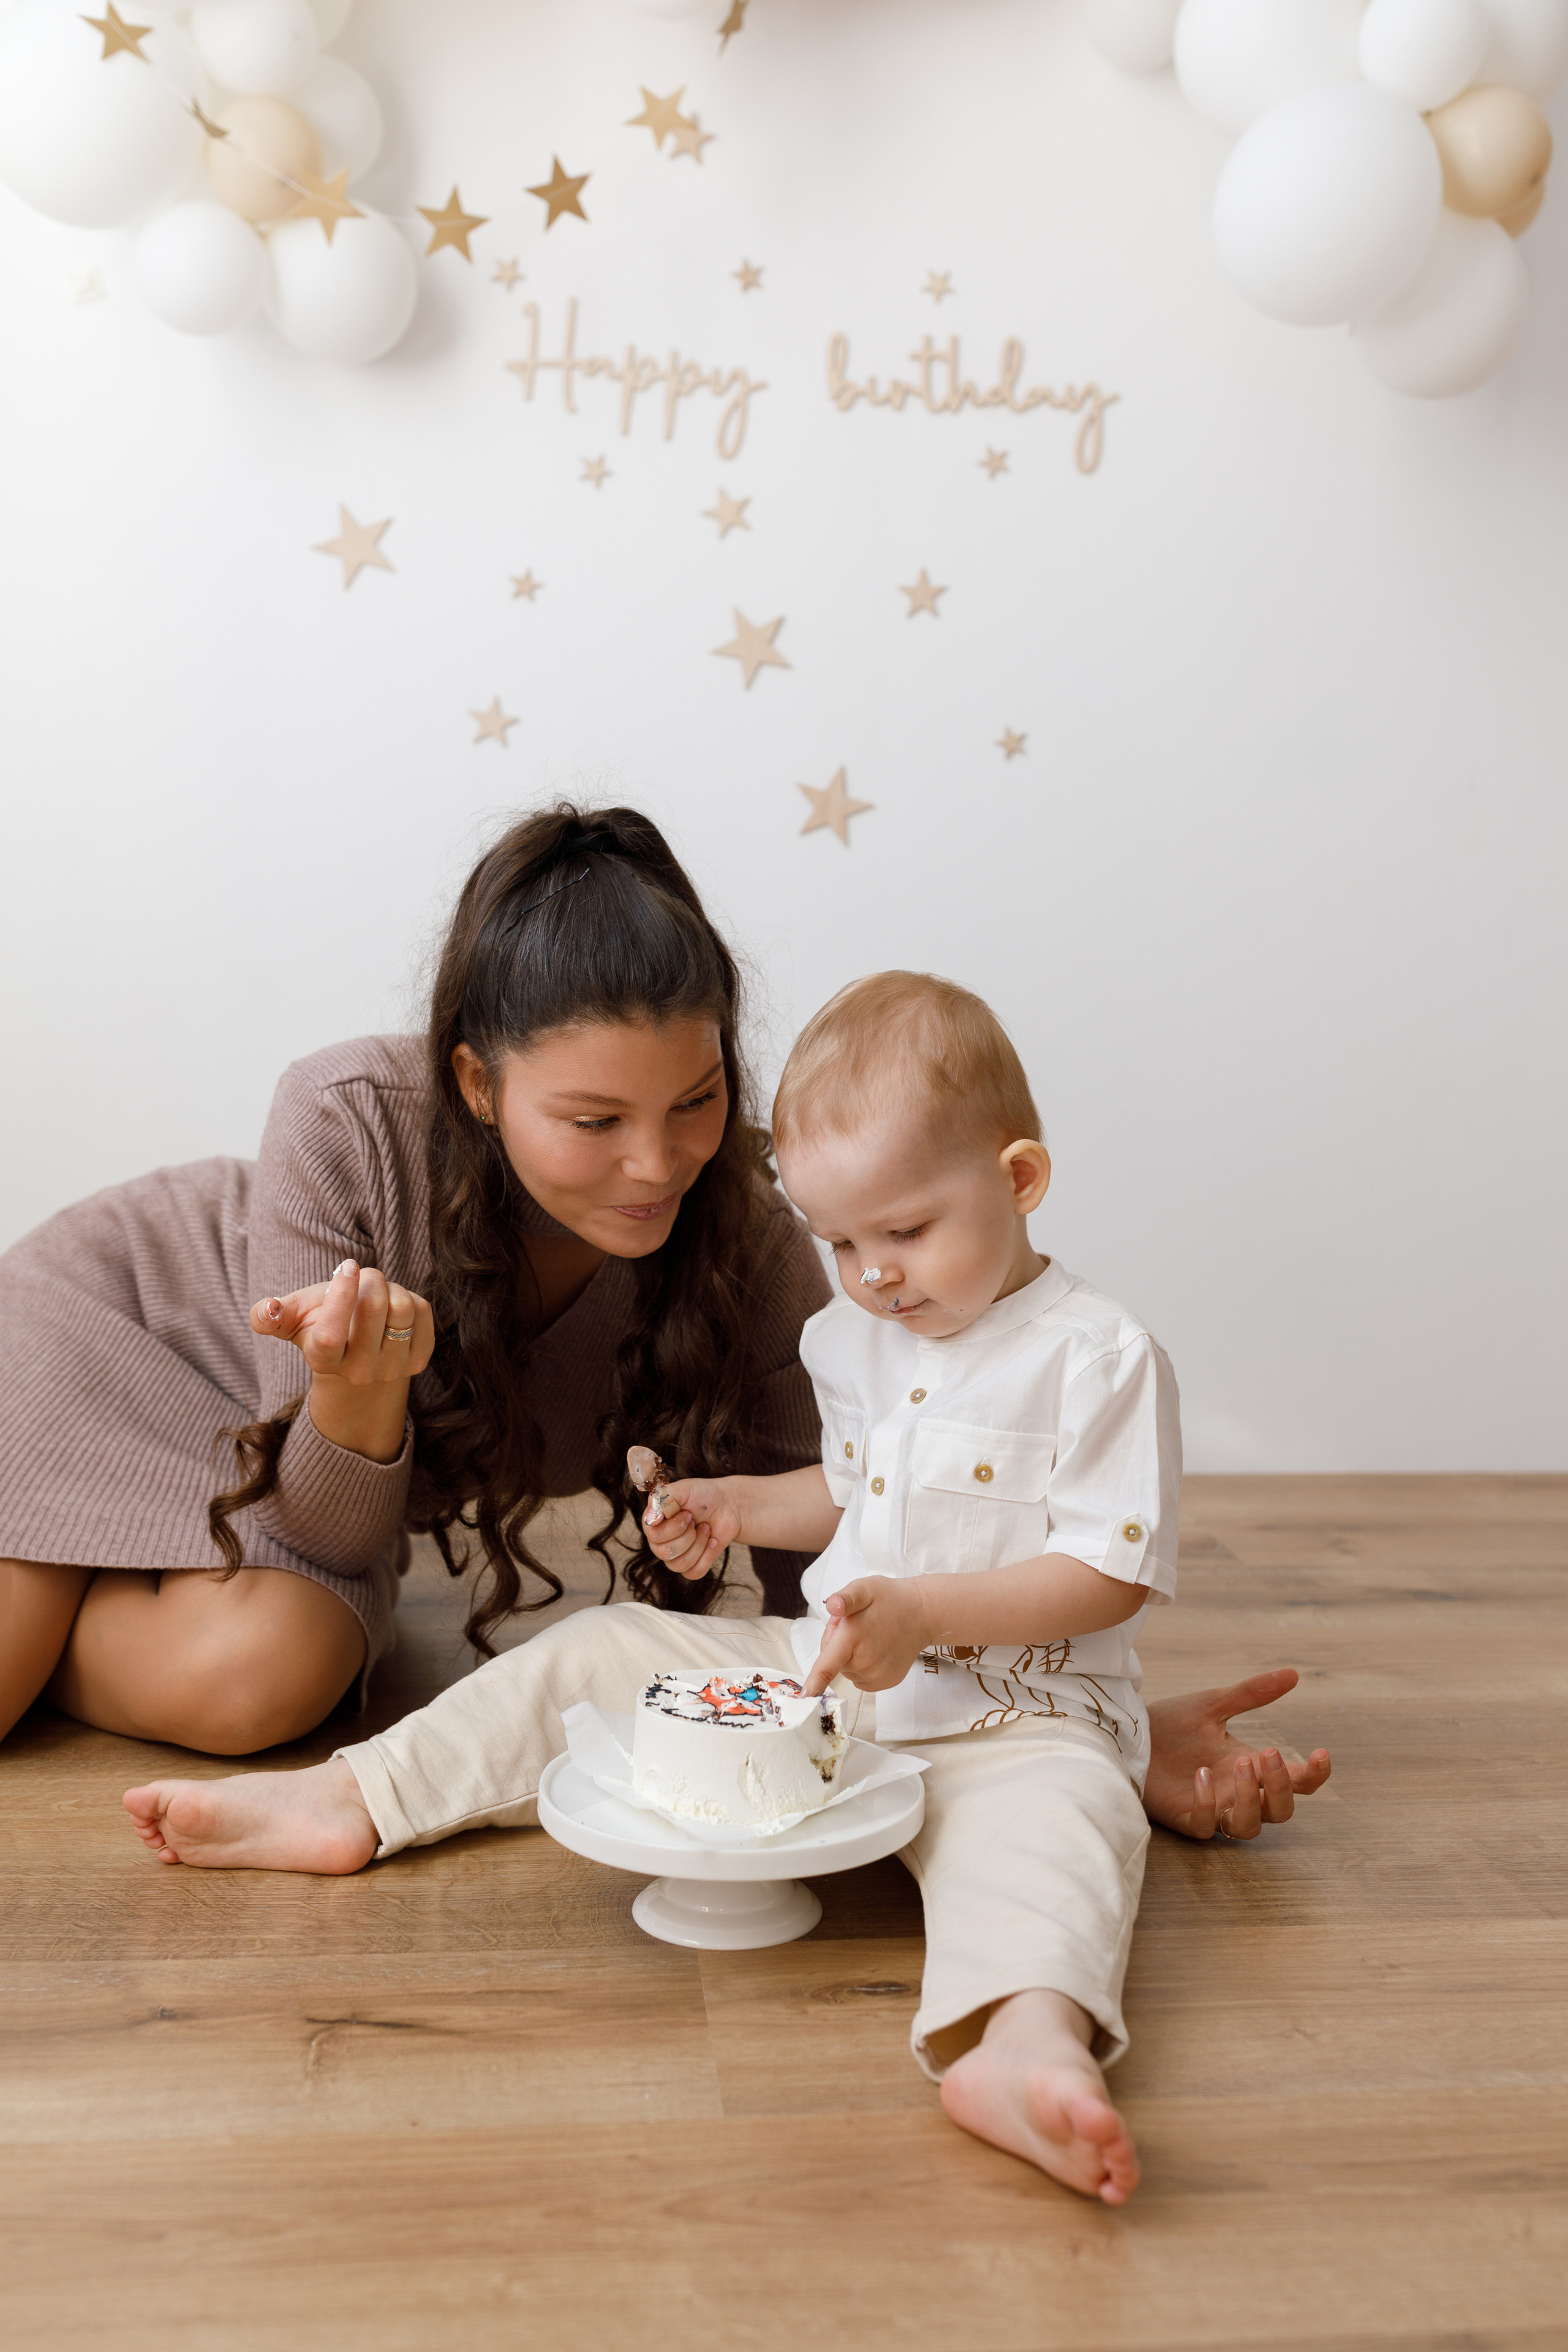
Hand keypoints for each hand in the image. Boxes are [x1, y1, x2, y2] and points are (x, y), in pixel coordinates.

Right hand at [250, 1260, 434, 1385]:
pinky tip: (394, 1309)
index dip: (341, 1296)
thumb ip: (270, 1314)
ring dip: (391, 1288)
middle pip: (375, 1308)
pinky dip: (411, 1298)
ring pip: (403, 1307)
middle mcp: (357, 1372)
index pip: (330, 1333)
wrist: (357, 1351)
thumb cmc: (320, 1322)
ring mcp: (391, 1370)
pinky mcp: (418, 1361)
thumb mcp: (293, 1316)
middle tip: (362, 1277)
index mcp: (322, 1359)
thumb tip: (267, 1309)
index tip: (348, 1266)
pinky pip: (423, 1311)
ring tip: (378, 1295)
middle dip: (370, 1278)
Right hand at [643, 1478, 742, 1580]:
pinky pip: (693, 1573)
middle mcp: (660, 1542)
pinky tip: (712, 1541)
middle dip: (689, 1535)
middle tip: (695, 1521)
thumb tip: (650, 1519)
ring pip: (679, 1565)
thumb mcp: (683, 1488)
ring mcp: (675, 1555)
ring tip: (705, 1528)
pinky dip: (707, 1556)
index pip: (654, 1536)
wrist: (728, 1506)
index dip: (675, 1527)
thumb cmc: (703, 1495)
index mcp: (654, 1523)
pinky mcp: (691, 1565)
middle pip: (666, 1553)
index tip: (687, 1512)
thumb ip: (663, 1497)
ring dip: (699, 1544)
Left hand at [801, 1576, 929, 1696]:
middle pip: (833, 1662)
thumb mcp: (864, 1588)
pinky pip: (861, 1679)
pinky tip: (876, 1649)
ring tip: (869, 1634)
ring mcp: (877, 1676)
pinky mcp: (886, 1682)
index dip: (814, 1683)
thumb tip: (832, 1606)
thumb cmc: (889, 1599)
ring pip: (848, 1670)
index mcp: (853, 1638)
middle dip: (838, 1644)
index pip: (828, 1666)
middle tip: (856, 1624)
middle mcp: (865, 1662)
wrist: (922, 1613)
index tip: (804, 1697)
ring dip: (851, 1655)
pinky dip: (863, 1666)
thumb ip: (845, 1598)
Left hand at [1143, 1668, 1331, 1840]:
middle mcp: (1236, 1792)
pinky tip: (1200, 1776)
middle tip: (1265, 1753)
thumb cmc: (1170, 1725)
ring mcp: (1212, 1808)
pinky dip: (1207, 1805)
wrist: (1126, 1734)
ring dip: (1252, 1799)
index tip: (1320, 1752)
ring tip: (1240, 1765)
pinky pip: (1206, 1827)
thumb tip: (1293, 1674)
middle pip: (1281, 1811)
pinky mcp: (1185, 1818)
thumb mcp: (1213, 1704)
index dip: (1314, 1775)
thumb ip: (1251, 1693)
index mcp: (1249, 1765)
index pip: (1296, 1781)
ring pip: (1249, 1827)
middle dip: (1282, 1786)